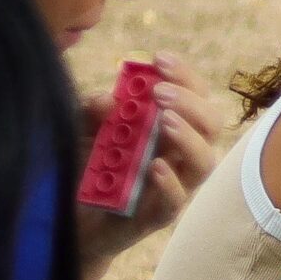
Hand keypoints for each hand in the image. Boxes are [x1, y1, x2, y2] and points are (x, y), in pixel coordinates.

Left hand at [75, 56, 223, 279]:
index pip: (195, 98)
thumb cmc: (87, 170)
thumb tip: (108, 98)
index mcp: (168, 130)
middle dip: (191, 103)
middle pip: (210, 126)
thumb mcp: (82, 131)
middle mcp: (179, 155)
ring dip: (189, 138)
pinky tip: (154, 166)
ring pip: (204, 162)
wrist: (70, 218)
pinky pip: (176, 200)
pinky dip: (169, 182)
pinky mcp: (158, 215)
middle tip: (161, 92)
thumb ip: (92, 113)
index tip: (159, 60)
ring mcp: (173, 185)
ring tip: (166, 120)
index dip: (185, 77)